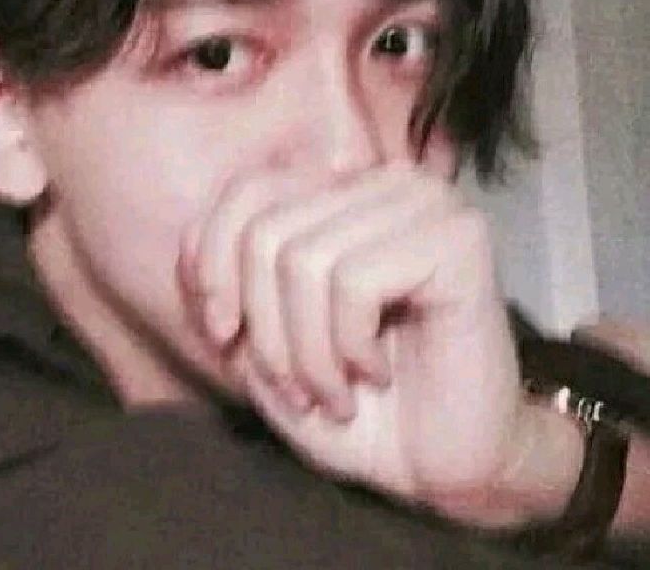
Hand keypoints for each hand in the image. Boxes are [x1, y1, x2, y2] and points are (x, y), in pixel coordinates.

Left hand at [178, 161, 527, 510]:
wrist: (441, 466)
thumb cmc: (352, 404)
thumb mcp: (259, 342)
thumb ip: (222, 283)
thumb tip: (190, 242)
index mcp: (342, 191)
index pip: (246, 191)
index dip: (215, 268)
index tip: (225, 335)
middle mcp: (384, 181)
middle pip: (266, 231)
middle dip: (265, 329)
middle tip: (298, 387)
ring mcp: (426, 203)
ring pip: (304, 259)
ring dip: (307, 352)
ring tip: (335, 391)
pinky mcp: (459, 240)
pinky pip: (354, 280)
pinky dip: (348, 347)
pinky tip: (375, 374)